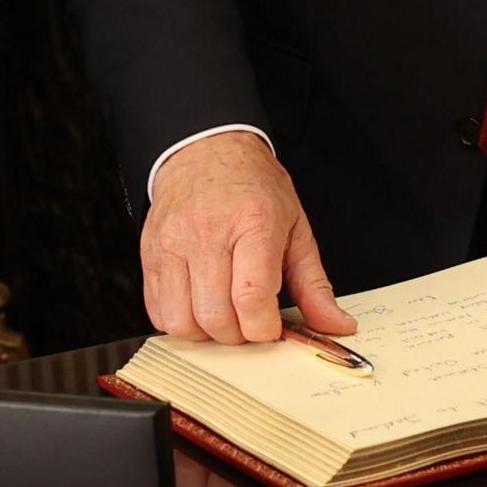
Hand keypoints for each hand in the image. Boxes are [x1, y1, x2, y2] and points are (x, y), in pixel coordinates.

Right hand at [141, 132, 354, 346]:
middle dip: (239, 335)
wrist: (206, 150)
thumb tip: (336, 325)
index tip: (272, 326)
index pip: (252, 297)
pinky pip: (158, 311)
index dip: (264, 328)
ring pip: (182, 321)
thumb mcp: (296, 228)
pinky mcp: (150, 254)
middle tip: (250, 320)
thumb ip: (315, 285)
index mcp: (253, 223)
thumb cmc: (252, 187)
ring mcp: (173, 244)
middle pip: (216, 317)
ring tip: (223, 314)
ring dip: (207, 334)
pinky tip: (198, 306)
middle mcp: (207, 233)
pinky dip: (179, 322)